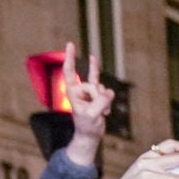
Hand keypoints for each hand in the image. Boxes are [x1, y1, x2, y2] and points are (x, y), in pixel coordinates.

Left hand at [61, 43, 113, 166]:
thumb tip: (109, 92)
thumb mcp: (92, 114)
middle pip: (93, 84)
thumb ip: (100, 102)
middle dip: (98, 97)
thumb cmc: (86, 125)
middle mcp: (80, 89)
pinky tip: (106, 113)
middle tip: (96, 111)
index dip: (70, 57)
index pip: (70, 71)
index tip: (71, 44)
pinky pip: (106, 92)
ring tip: (100, 114)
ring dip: (104, 102)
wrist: (90, 135)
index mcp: (72, 91)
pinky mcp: (98, 97)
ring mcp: (90, 92)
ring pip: (102, 89)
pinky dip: (108, 102)